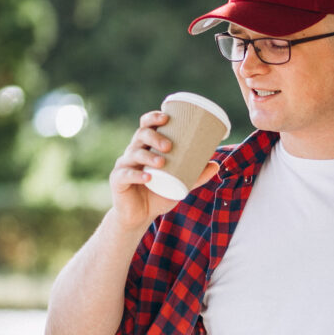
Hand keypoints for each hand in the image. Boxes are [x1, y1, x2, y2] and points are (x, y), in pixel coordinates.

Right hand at [108, 110, 219, 230]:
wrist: (140, 216)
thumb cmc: (158, 194)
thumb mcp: (180, 184)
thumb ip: (196, 176)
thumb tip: (215, 165)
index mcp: (146, 147)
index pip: (146, 126)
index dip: (153, 118)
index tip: (166, 117)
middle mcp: (133, 152)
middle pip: (140, 135)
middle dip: (154, 137)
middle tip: (169, 146)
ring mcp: (124, 166)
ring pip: (134, 154)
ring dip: (148, 156)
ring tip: (161, 162)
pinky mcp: (117, 181)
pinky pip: (126, 175)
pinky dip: (137, 175)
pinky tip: (148, 177)